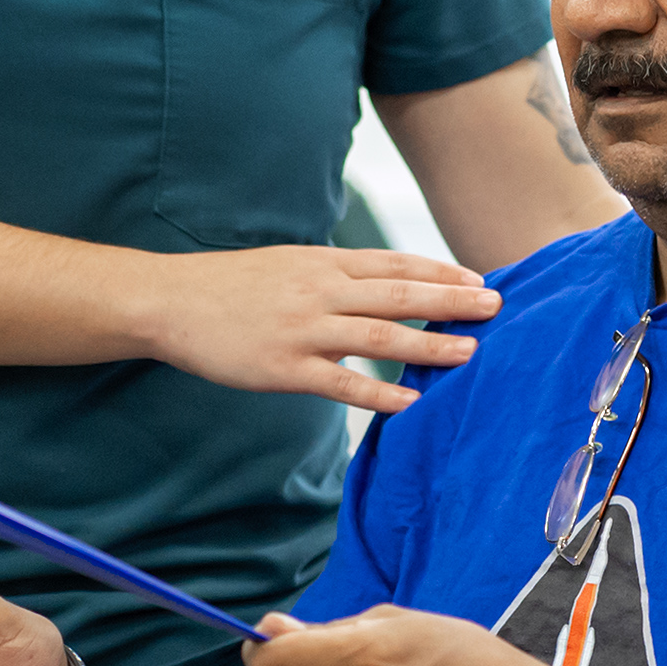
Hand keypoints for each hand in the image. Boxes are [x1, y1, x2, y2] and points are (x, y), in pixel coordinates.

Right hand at [141, 247, 502, 415]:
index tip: (479, 279)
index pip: (395, 264)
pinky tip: (410, 402)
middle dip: (451, 301)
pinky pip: (340, 384)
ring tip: (468, 352)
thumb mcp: (289, 264)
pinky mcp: (283, 369)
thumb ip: (334, 274)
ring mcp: (302, 331)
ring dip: (427, 344)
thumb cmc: (231, 285)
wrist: (171, 301)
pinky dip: (378, 394)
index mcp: (323, 263)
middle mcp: (319, 292)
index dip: (440, 272)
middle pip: (398, 295)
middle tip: (495, 307)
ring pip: (378, 337)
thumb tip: (383, 284)